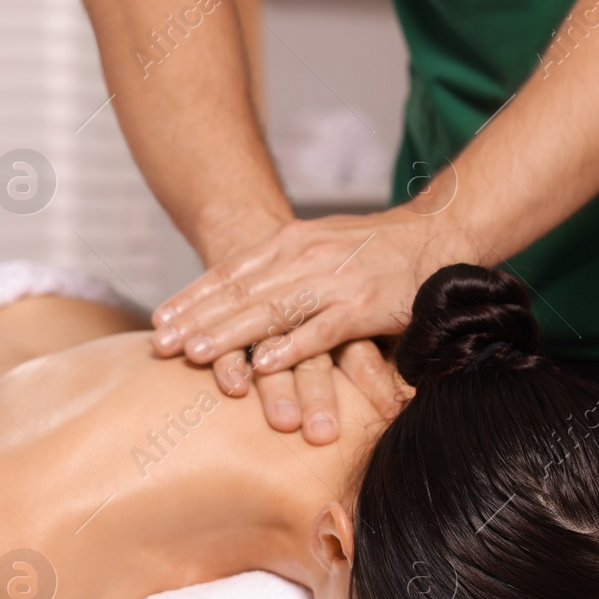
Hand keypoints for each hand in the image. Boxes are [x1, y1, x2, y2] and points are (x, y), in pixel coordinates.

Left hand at [152, 209, 466, 439]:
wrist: (438, 234)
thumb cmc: (374, 247)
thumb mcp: (318, 242)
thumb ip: (280, 265)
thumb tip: (236, 290)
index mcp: (291, 242)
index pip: (230, 272)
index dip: (193, 297)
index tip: (161, 320)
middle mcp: (306, 259)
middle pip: (241, 293)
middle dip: (198, 320)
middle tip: (162, 344)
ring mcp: (334, 283)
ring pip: (272, 311)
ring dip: (231, 334)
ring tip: (197, 354)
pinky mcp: (364, 308)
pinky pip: (321, 332)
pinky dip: (291, 348)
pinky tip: (262, 365)